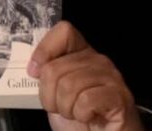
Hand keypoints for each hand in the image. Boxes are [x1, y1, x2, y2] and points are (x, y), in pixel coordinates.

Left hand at [28, 21, 143, 130]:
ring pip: (69, 85)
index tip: (34, 73)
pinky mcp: (120, 97)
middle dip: (50, 96)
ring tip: (76, 114)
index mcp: (82, 54)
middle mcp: (99, 61)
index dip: (44, 50)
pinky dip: (81, 114)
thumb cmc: (79, 120)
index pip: (64, 32)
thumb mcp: (55, 93)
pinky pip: (86, 100)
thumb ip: (47, 76)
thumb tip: (32, 68)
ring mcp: (112, 77)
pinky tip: (89, 117)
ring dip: (65, 108)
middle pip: (56, 68)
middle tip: (61, 108)